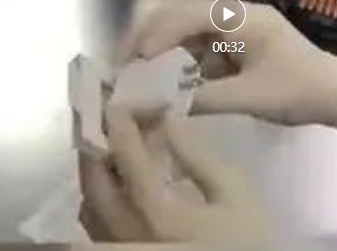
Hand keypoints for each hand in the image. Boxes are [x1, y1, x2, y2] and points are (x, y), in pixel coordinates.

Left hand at [79, 105, 273, 241]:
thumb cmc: (247, 238)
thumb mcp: (234, 191)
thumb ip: (198, 156)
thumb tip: (169, 121)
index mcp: (158, 210)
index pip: (127, 157)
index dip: (120, 123)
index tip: (121, 100)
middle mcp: (129, 229)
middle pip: (94, 181)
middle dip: (96, 145)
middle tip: (108, 122)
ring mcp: (124, 246)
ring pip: (89, 204)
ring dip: (95, 170)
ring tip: (111, 146)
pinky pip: (96, 224)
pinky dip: (99, 195)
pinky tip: (117, 182)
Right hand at [125, 0, 336, 131]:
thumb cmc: (300, 90)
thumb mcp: (252, 97)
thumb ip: (203, 98)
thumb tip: (156, 104)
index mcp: (242, 18)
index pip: (189, 16)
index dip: (157, 37)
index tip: (134, 63)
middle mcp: (233, 16)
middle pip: (180, 17)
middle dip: (150, 40)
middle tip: (125, 68)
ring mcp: (233, 30)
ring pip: (185, 33)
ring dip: (160, 53)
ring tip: (136, 78)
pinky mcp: (233, 46)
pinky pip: (197, 50)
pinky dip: (178, 66)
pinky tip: (162, 84)